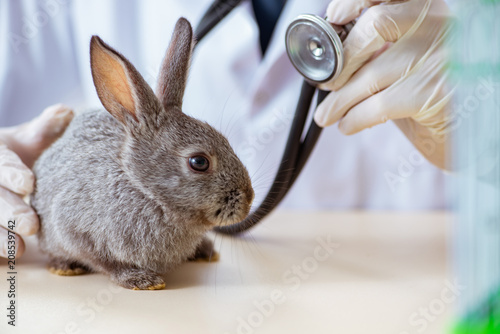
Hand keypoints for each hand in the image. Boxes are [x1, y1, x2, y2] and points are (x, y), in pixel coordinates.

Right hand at [0, 104, 72, 258]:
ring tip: (18, 250)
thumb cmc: (14, 158)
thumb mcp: (25, 141)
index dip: (11, 172)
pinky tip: (3, 263)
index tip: (29, 184)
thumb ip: (44, 130)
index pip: (0, 161)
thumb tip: (66, 112)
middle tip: (31, 225)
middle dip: (7, 211)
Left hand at [314, 0, 453, 168]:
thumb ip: (384, 52)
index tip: (335, 15)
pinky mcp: (434, 93)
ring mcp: (440, 57)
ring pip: (370, 73)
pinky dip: (354, 118)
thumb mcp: (414, 63)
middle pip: (375, 25)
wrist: (477, 132)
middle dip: (342, 60)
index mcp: (433, 12)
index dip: (357, 0)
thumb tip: (336, 57)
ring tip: (327, 114)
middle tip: (327, 83)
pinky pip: (377, 105)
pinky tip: (347, 125)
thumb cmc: (440, 95)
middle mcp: (441, 25)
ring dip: (339, 100)